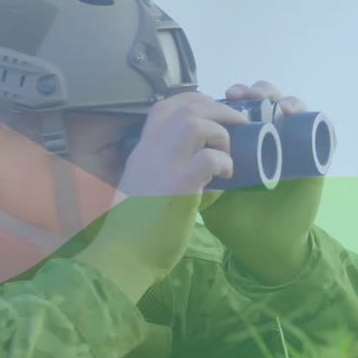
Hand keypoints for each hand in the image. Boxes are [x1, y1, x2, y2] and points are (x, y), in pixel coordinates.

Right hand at [76, 92, 245, 300]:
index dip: (193, 101)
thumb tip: (209, 177)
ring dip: (220, 132)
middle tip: (235, 124)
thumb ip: (170, 177)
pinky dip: (224, 162)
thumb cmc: (135, 230)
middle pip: (185, 108)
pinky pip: (209, 158)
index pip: (163, 107)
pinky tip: (227, 176)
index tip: (212, 111)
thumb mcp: (144, 191)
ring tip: (229, 151)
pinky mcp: (178, 187)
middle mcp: (149, 152)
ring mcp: (163, 166)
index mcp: (141, 152)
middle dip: (217, 109)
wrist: (122, 256)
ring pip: (195, 123)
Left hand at [199, 81, 324, 284]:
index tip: (221, 97)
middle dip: (256, 90)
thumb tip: (180, 155)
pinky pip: (324, 136)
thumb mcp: (207, 196)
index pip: (241, 110)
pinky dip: (316, 120)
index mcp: (242, 144)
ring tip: (273, 105)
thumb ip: (193, 177)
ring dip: (284, 99)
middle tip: (242, 95)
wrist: (264, 248)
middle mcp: (268, 141)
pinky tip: (296, 116)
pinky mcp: (313, 163)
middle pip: (266, 103)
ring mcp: (292, 150)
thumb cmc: (236, 221)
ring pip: (293, 111)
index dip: (233, 98)